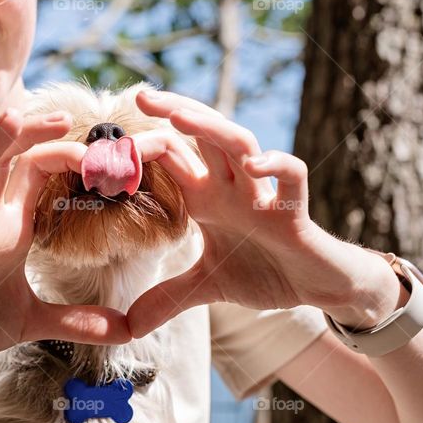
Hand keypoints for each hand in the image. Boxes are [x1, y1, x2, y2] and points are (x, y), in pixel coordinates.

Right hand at [0, 108, 132, 381]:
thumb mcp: (33, 320)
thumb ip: (79, 320)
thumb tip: (128, 329)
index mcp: (9, 225)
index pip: (35, 172)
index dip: (65, 157)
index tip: (100, 155)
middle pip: (5, 161)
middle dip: (32, 135)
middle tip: (67, 117)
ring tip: (11, 118)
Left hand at [125, 89, 392, 335]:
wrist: (317, 287)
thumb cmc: (265, 272)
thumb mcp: (207, 287)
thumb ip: (168, 299)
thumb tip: (127, 327)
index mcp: (207, 199)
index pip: (173, 159)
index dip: (143, 149)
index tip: (106, 145)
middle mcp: (231, 187)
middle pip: (202, 135)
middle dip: (174, 111)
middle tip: (140, 94)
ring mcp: (263, 195)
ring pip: (239, 144)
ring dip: (211, 127)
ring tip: (180, 115)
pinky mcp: (294, 211)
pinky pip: (292, 176)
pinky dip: (276, 165)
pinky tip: (255, 165)